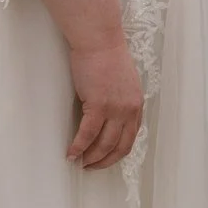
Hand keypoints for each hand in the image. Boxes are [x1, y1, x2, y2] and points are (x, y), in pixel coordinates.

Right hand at [67, 40, 143, 168]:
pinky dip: (78, 147)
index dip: (117, 153)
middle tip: (91, 167)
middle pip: (120, 146)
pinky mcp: (99, 105)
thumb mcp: (124, 82)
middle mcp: (130, 110)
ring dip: (91, 158)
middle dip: (104, 161)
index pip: (131, 137)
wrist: (100, 40)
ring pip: (104, 144)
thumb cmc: (107, 56)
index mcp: (137, 104)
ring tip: (79, 163)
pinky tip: (70, 153)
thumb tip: (110, 116)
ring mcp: (115, 109)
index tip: (105, 159)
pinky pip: (87, 134)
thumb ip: (121, 100)